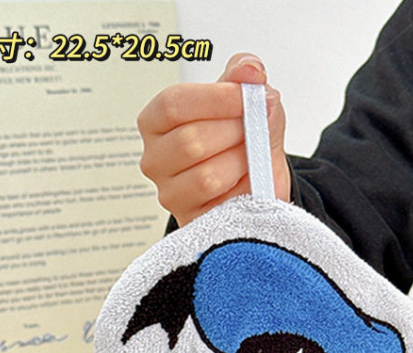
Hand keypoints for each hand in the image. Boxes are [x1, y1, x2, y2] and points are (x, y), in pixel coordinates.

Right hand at [137, 53, 289, 226]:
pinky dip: (244, 192)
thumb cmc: (242, 143)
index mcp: (157, 123)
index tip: (249, 96)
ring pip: (206, 177)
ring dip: (242, 164)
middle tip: (257, 131)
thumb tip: (250, 70)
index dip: (216, 98)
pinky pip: (221, 206)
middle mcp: (155, 160)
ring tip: (253, 159)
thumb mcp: (245, 105)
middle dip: (235, 134)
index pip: (173, 104)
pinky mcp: (192, 223)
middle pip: (191, 141)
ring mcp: (170, 194)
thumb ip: (245, 80)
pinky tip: (251, 183)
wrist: (257, 186)